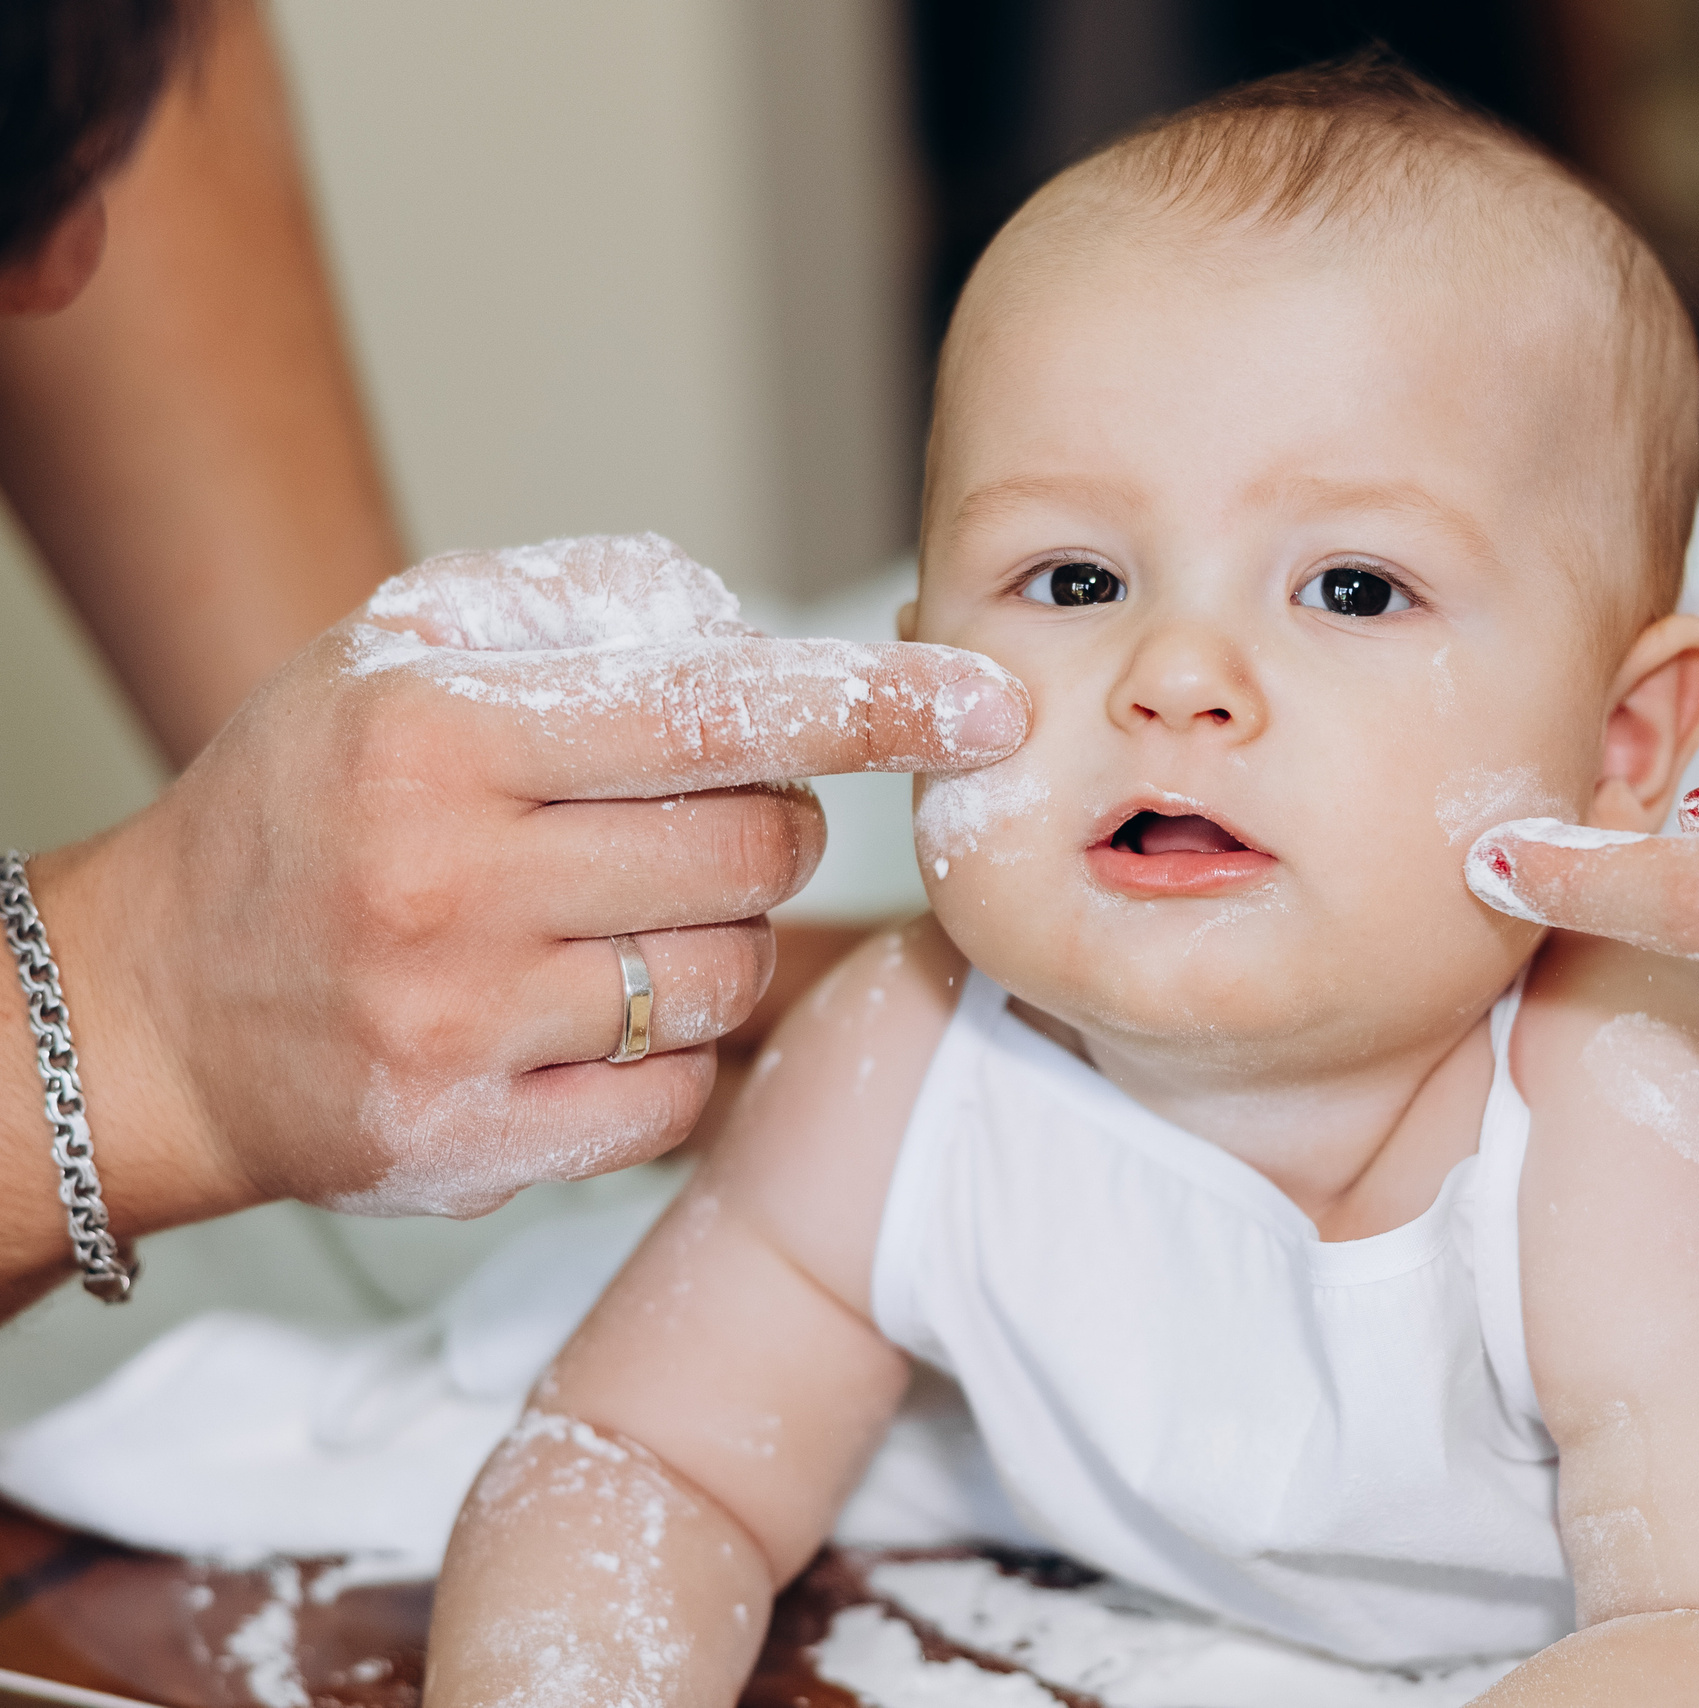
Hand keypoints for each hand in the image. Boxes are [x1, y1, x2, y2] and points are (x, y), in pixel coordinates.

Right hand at [18, 535, 1025, 1239]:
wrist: (150, 1010)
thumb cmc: (307, 803)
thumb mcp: (397, 649)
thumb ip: (576, 607)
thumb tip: (746, 623)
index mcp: (440, 737)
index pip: (716, 711)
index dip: (872, 707)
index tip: (988, 705)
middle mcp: (450, 883)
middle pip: (752, 852)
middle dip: (763, 828)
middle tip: (689, 822)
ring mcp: (463, 1030)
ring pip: (733, 978)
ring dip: (723, 940)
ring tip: (620, 918)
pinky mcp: (476, 1148)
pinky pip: (685, 1097)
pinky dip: (679, 1054)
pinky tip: (601, 1015)